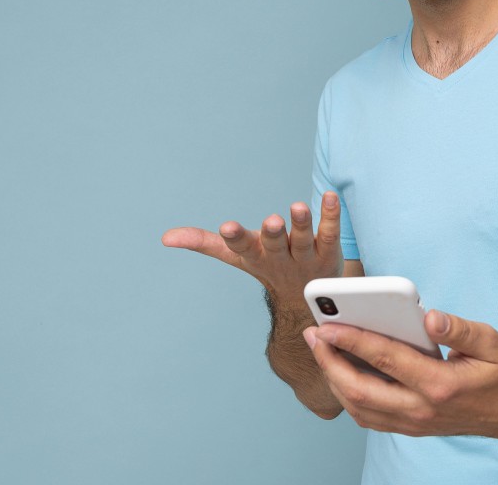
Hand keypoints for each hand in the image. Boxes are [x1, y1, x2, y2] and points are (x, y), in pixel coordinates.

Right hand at [162, 192, 344, 300]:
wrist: (306, 300)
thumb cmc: (268, 267)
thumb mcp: (237, 256)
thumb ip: (204, 243)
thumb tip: (166, 237)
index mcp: (255, 257)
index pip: (242, 248)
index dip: (235, 237)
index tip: (227, 227)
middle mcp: (280, 257)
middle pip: (275, 244)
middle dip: (272, 233)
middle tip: (272, 221)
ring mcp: (306, 256)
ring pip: (304, 239)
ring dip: (302, 223)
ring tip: (298, 207)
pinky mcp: (329, 251)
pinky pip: (331, 233)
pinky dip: (331, 215)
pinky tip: (331, 197)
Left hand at [303, 310, 497, 437]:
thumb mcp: (492, 342)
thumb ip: (459, 329)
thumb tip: (429, 317)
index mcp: (440, 385)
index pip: (385, 359)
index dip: (352, 340)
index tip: (327, 325)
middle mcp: (422, 410)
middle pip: (360, 390)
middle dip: (330, 362)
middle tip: (313, 336)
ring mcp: (415, 424)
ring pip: (360, 409)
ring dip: (334, 380)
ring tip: (322, 352)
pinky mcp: (412, 428)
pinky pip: (370, 417)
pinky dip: (349, 396)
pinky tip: (343, 373)